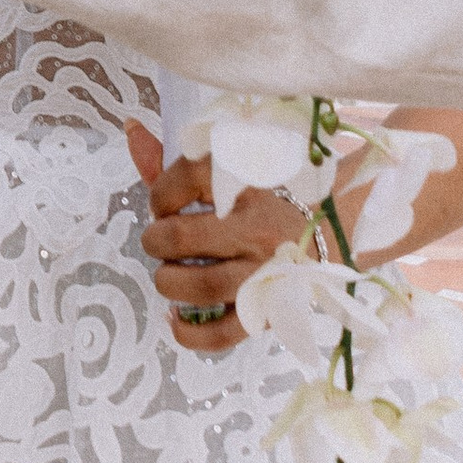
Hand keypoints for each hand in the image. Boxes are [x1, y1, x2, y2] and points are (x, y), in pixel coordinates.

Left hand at [126, 120, 310, 352]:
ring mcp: (266, 272)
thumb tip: (130, 128)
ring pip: (203, 286)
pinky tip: (173, 318)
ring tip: (168, 274)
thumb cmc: (263, 197)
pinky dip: (189, 334)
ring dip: (168, 282)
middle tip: (159, 241)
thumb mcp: (226, 171)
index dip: (159, 194)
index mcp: (248, 184)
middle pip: (181, 238)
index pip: (184, 180)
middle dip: (155, 241)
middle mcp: (258, 227)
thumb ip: (173, 160)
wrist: (333, 227)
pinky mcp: (269, 310)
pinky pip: (225, 334)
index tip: (163, 203)